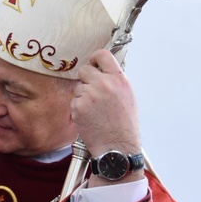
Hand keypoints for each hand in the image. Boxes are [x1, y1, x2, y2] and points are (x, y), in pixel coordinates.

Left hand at [71, 50, 141, 184]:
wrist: (117, 146)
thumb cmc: (124, 125)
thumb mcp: (127, 96)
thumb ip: (114, 81)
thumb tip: (102, 70)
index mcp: (119, 79)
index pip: (102, 55)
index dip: (95, 59)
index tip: (94, 64)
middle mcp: (104, 84)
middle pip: (84, 70)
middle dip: (86, 80)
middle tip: (93, 92)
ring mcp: (89, 95)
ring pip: (77, 87)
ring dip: (82, 96)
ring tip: (95, 110)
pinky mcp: (78, 106)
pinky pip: (74, 101)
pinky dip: (78, 109)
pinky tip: (90, 118)